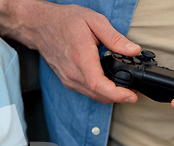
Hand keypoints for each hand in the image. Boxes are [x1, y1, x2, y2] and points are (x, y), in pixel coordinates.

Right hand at [0, 1, 140, 103]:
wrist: (40, 25)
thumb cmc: (64, 21)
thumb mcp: (94, 21)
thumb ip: (115, 38)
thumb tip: (133, 50)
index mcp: (81, 58)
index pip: (99, 84)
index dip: (117, 94)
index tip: (131, 96)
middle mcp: (73, 73)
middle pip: (99, 94)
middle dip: (119, 97)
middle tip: (134, 92)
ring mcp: (69, 79)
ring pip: (93, 95)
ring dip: (110, 96)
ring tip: (124, 89)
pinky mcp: (67, 81)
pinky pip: (86, 91)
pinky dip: (100, 92)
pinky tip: (108, 84)